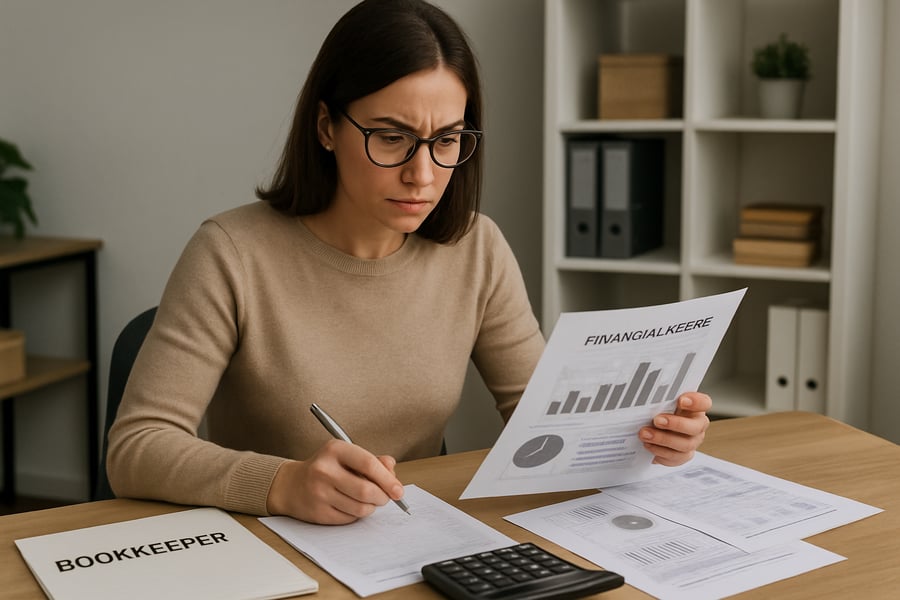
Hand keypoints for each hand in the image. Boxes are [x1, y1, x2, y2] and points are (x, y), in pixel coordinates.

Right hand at [266, 439, 404, 523]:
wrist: (291, 485)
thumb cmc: (326, 468)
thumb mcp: (347, 456)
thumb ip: (373, 461)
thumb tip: (392, 470)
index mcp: (335, 449)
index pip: (368, 464)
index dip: (388, 479)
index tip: (399, 490)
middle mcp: (324, 470)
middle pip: (366, 490)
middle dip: (383, 497)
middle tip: (386, 497)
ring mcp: (319, 492)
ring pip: (361, 508)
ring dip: (371, 507)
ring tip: (368, 500)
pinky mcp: (318, 513)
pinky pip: (350, 518)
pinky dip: (357, 514)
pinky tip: (351, 505)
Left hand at [639, 392, 710, 465]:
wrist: (653, 432)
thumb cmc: (659, 413)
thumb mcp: (661, 403)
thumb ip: (661, 400)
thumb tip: (647, 396)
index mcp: (695, 408)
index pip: (704, 403)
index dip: (696, 402)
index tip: (681, 400)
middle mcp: (697, 425)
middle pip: (695, 427)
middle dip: (676, 424)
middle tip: (657, 420)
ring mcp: (692, 442)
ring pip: (685, 444)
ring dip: (662, 439)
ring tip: (645, 434)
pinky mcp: (683, 455)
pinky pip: (676, 457)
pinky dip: (660, 451)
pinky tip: (648, 445)